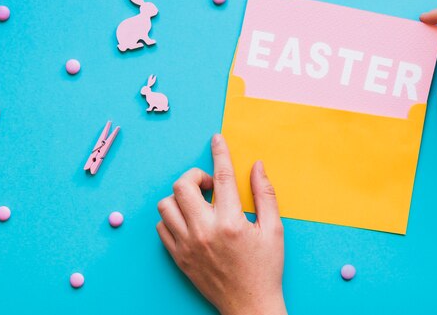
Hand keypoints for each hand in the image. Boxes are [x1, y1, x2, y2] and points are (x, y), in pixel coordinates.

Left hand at [156, 134, 286, 314]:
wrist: (249, 305)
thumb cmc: (265, 268)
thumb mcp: (274, 229)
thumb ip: (265, 194)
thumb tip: (257, 166)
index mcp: (231, 222)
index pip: (222, 176)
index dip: (220, 152)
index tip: (216, 139)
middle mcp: (205, 231)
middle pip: (183, 185)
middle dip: (196, 176)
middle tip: (210, 186)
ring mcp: (188, 245)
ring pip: (166, 204)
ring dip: (181, 197)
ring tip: (198, 204)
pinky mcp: (178, 257)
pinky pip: (162, 227)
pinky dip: (173, 218)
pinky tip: (190, 221)